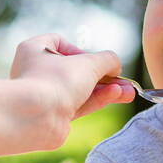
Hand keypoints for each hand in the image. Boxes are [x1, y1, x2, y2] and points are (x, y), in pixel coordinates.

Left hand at [10, 34, 134, 131]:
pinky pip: (77, 104)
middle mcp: (36, 72)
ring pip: (79, 89)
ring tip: (129, 93)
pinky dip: (96, 100)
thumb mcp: (88, 63)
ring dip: (105, 90)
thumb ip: (107, 60)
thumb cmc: (55, 81)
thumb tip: (115, 66)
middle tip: (124, 81)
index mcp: (34, 50)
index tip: (92, 59)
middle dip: (103, 76)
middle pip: (75, 70)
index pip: (60, 43)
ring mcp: (44, 95)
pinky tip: (117, 96)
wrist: (36, 118)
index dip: (79, 50)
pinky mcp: (52, 115)